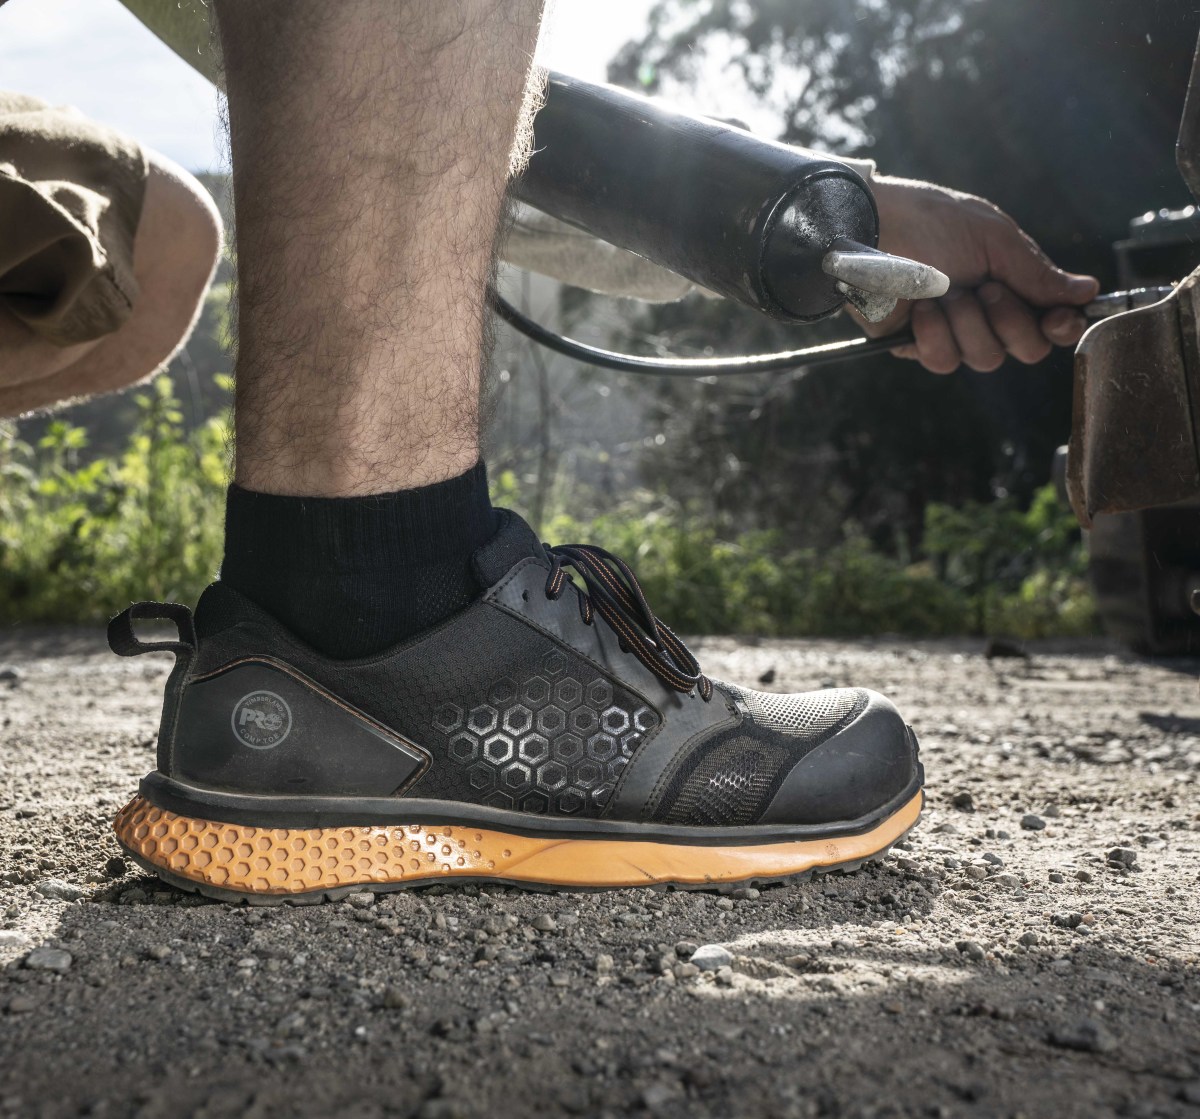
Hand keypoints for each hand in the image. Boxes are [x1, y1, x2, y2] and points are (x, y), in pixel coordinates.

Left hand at [860, 176, 1099, 373]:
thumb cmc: (930, 222)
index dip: (1060, 327)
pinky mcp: (917, 346)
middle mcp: (985, 312)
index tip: (1058, 318)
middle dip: (1009, 320)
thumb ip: (1037, 272)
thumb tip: (1087, 291)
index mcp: (1010, 282)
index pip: (1049, 324)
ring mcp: (952, 332)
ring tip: (942, 291)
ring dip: (967, 322)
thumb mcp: (993, 238)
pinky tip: (919, 309)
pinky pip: (943, 361)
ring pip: (985, 359)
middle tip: (984, 288)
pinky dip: (935, 333)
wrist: (870, 232)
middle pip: (1025, 349)